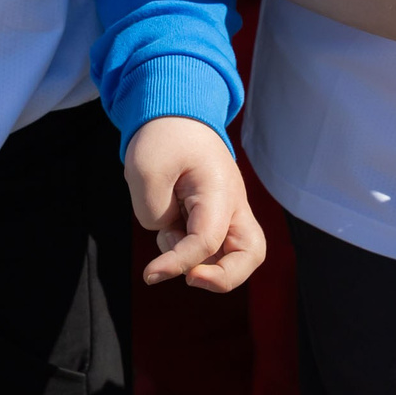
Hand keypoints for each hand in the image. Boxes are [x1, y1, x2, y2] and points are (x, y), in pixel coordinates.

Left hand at [123, 117, 265, 291]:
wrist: (176, 115)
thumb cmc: (164, 138)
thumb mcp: (144, 170)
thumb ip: (152, 212)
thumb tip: (169, 237)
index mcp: (220, 189)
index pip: (207, 241)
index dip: (178, 263)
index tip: (150, 274)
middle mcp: (233, 203)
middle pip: (250, 255)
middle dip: (223, 279)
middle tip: (189, 278)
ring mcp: (229, 211)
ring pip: (233, 256)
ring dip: (199, 260)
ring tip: (170, 230)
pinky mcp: (217, 217)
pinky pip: (212, 247)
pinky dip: (190, 250)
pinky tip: (171, 222)